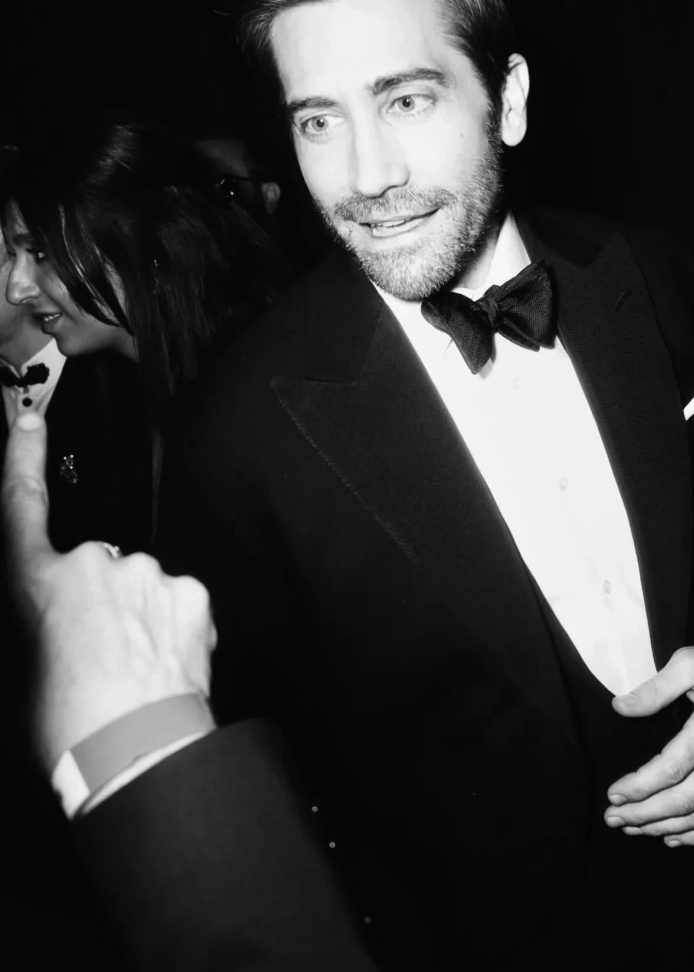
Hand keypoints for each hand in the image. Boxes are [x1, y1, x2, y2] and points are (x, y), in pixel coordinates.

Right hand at [2, 412, 215, 769]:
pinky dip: (174, 625)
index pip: (22, 506)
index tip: (30, 423)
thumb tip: (64, 630)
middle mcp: (95, 565)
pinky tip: (166, 663)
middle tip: (105, 654)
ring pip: (145, 586)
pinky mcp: (191, 592)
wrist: (135, 752)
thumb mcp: (26, 670)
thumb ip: (44, 627)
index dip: (21, 459)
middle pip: (101, 569)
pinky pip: (179, 601)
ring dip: (143, 615)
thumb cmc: (68, 726)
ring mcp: (149, 574)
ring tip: (138, 668)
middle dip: (105, 600)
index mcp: (41, 582)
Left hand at [603, 635, 693, 845]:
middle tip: (614, 819)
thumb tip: (620, 707)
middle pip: (686, 798)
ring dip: (667, 827)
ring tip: (635, 829)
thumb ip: (654, 688)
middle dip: (645, 814)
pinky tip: (674, 836)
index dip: (639, 786)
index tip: (613, 794)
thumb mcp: (689, 662)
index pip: (672, 768)